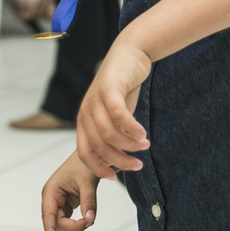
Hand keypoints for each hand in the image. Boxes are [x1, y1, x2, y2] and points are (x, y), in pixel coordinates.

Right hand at [41, 150, 99, 230]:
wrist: (92, 156)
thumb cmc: (85, 164)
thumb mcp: (87, 181)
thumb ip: (88, 201)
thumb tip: (90, 219)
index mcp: (51, 190)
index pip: (48, 214)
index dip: (50, 229)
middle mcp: (52, 198)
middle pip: (56, 223)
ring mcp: (58, 203)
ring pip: (62, 225)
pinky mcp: (67, 205)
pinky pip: (69, 221)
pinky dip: (77, 227)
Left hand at [76, 41, 152, 178]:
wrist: (130, 53)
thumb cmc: (123, 86)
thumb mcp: (115, 114)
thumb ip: (113, 134)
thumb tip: (119, 160)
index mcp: (84, 121)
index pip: (85, 153)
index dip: (98, 168)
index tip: (116, 177)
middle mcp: (86, 112)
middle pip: (98, 147)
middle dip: (119, 160)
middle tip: (138, 165)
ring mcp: (96, 99)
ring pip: (109, 134)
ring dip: (129, 145)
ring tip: (145, 146)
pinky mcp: (110, 88)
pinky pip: (119, 115)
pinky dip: (131, 128)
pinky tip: (144, 133)